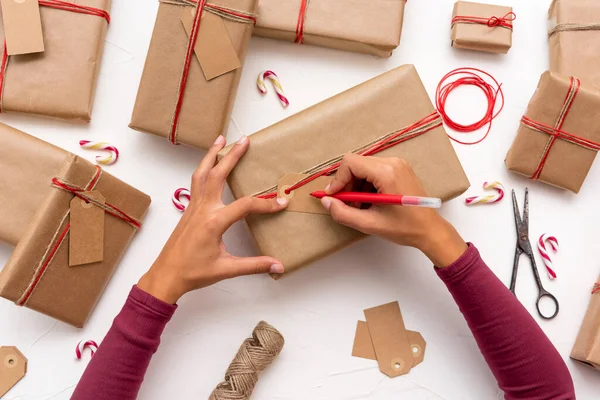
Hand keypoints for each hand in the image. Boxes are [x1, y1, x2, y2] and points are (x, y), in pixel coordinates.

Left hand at [138, 135, 287, 303]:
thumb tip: (277, 265)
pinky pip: (196, 182)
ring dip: (211, 155)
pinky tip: (209, 165)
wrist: (166, 276)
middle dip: (232, 156)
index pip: (245, 206)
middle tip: (244, 140)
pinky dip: (203, 169)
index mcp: (213, 222)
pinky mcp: (188, 210)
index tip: (282, 203)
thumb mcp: (226, 269)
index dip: (266, 204)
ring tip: (220, 140)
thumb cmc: (193, 273)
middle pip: (218, 175)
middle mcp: (202, 209)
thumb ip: (254, 265)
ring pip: (201, 174)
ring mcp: (193, 208)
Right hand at [321, 154, 466, 266]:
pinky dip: (366, 184)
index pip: (350, 163)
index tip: (333, 196)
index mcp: (387, 173)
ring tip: (359, 205)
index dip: (337, 179)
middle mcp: (393, 162)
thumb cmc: (405, 228)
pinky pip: (374, 170)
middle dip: (346, 183)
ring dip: (355, 184)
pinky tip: (369, 201)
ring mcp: (398, 164)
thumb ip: (343, 213)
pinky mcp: (399, 168)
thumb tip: (326, 202)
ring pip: (363, 167)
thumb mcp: (370, 224)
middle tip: (346, 203)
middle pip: (356, 164)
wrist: (430, 230)